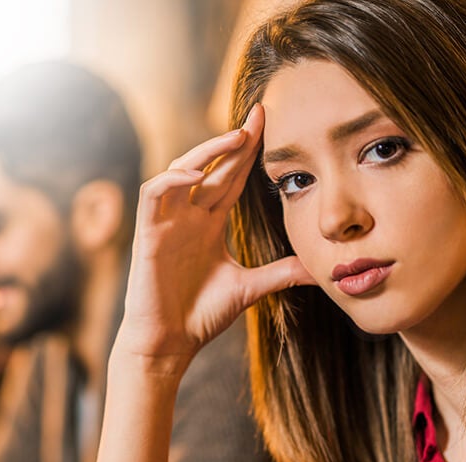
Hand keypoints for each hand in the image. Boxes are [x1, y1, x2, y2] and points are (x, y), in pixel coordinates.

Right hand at [119, 104, 312, 370]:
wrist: (170, 343)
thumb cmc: (200, 315)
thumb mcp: (250, 287)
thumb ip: (281, 272)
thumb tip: (318, 269)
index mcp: (209, 224)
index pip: (231, 176)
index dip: (248, 151)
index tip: (272, 125)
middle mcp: (188, 216)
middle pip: (212, 165)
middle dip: (234, 139)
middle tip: (260, 114)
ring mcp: (167, 222)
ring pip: (181, 169)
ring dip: (206, 150)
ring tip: (236, 137)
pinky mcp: (148, 234)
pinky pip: (154, 193)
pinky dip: (174, 180)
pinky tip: (199, 175)